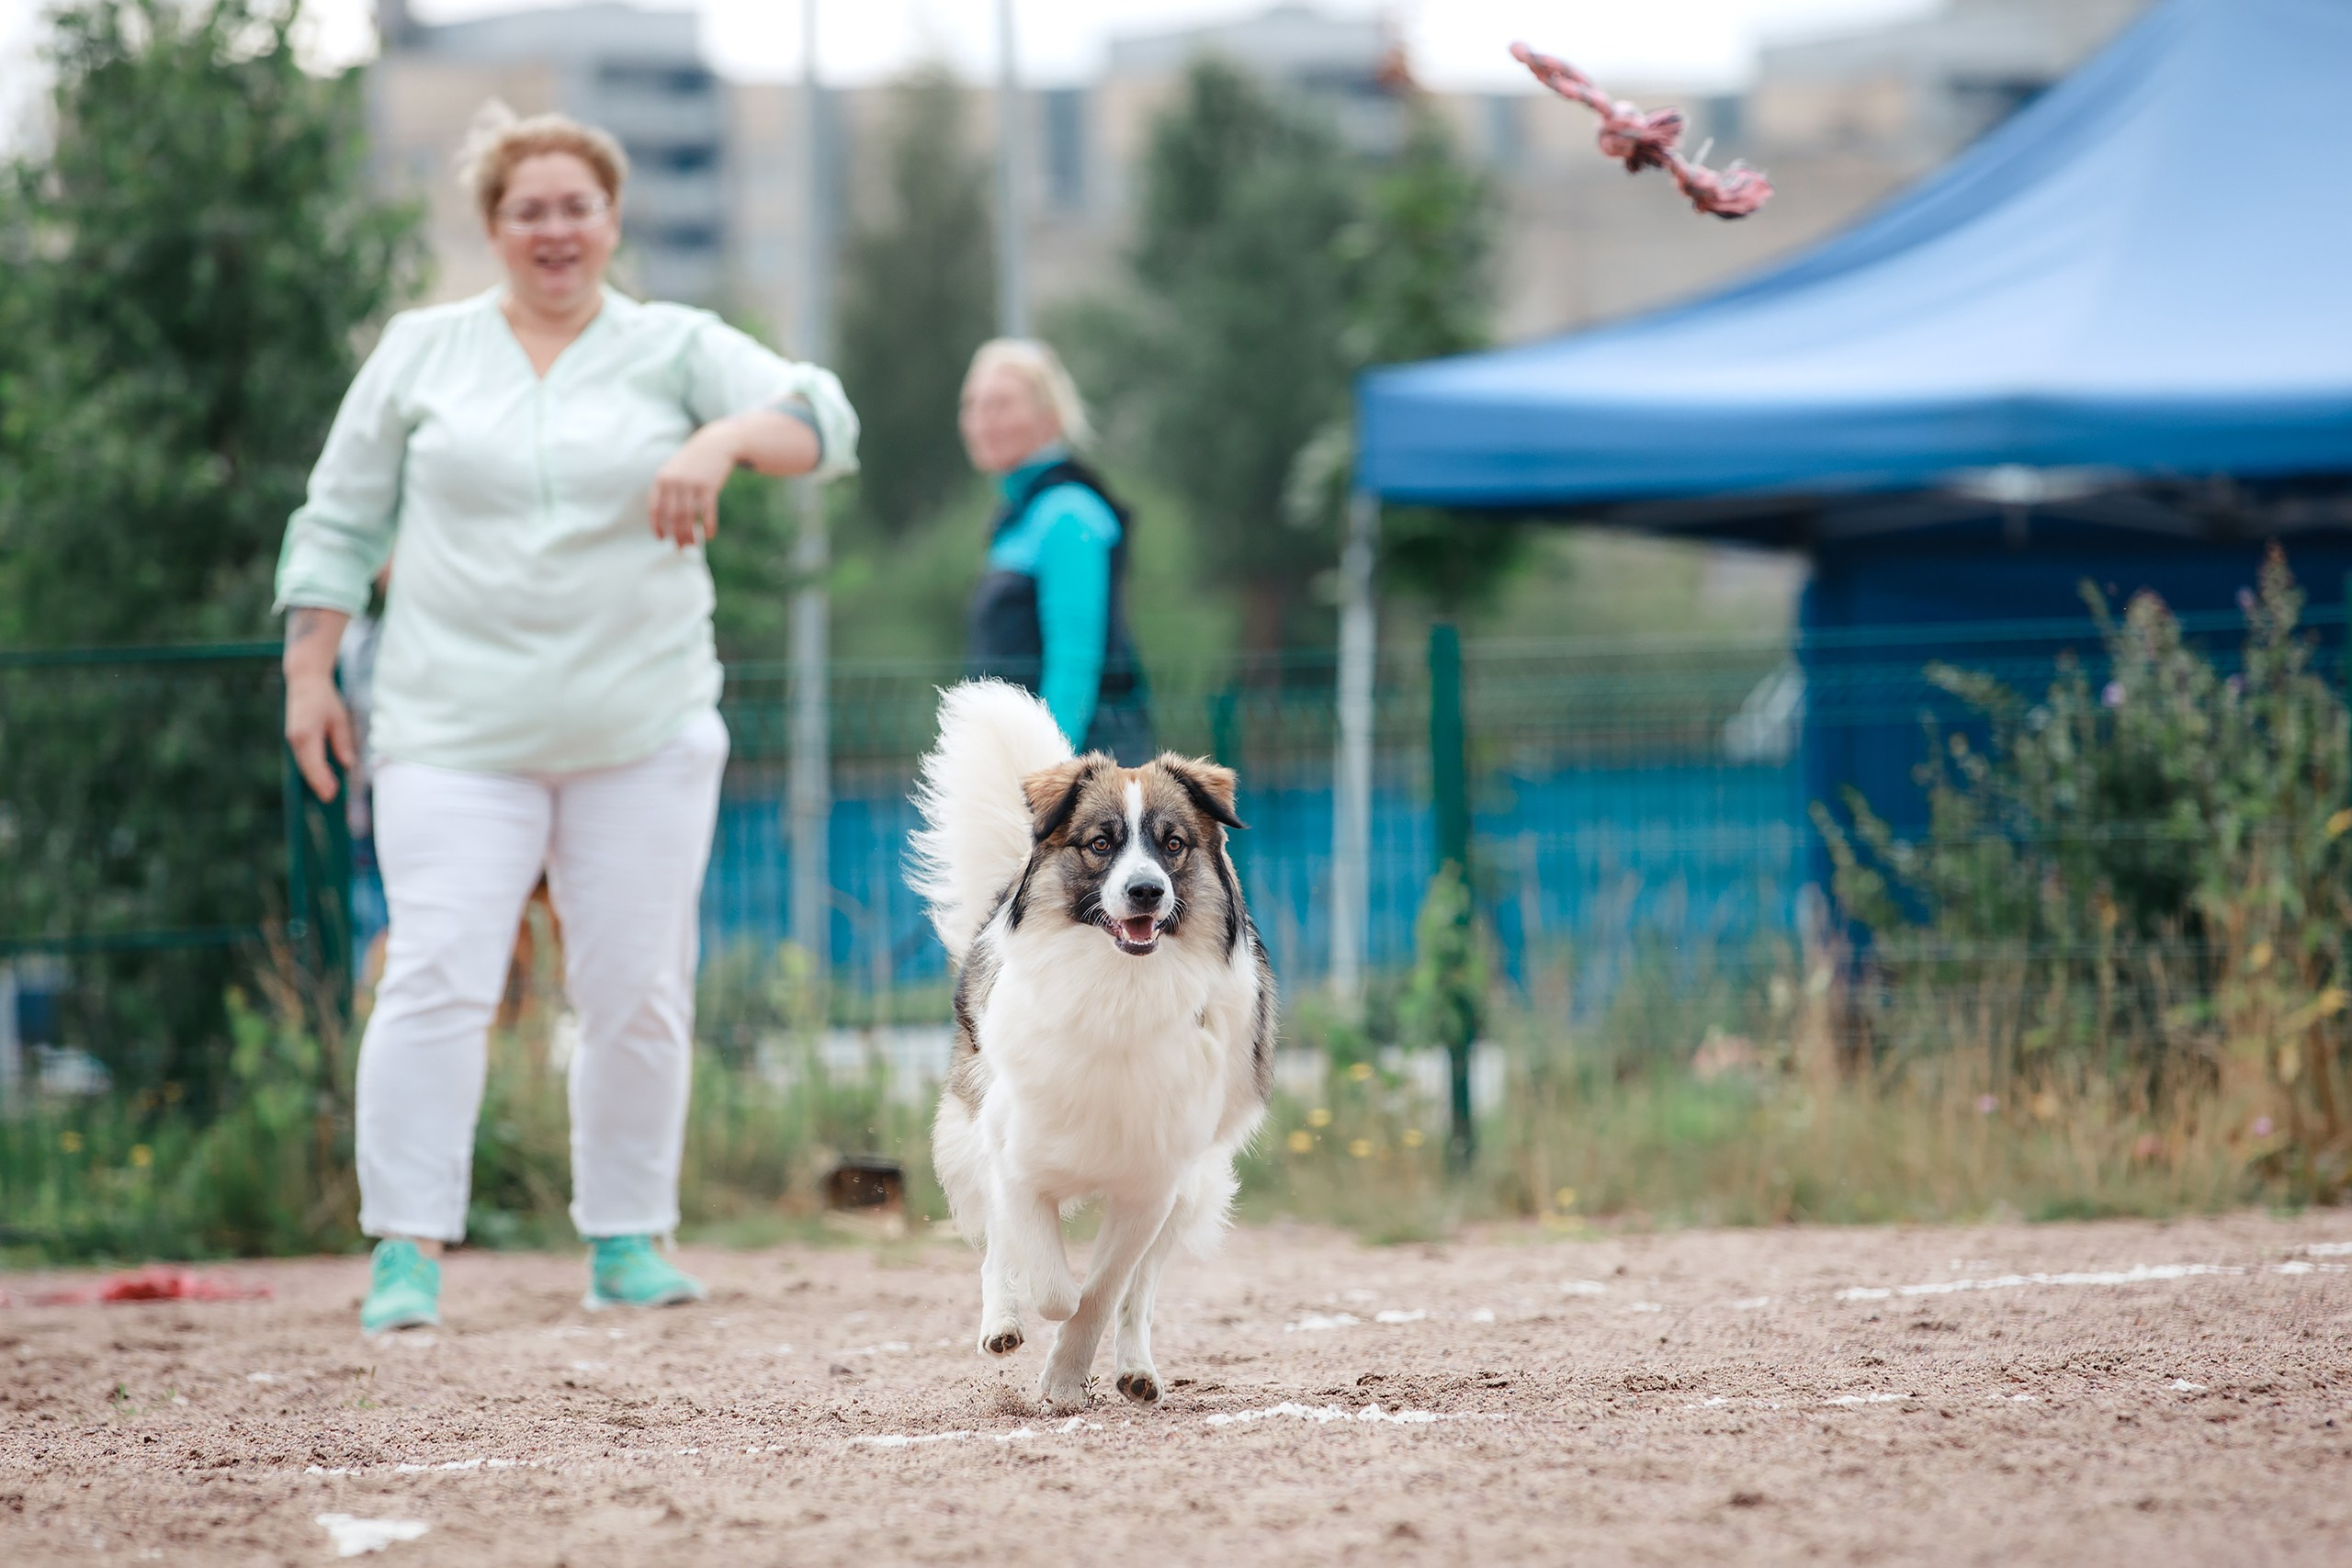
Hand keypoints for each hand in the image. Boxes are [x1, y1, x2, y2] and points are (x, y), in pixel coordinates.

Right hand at [286, 670, 356, 802]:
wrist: (304, 681)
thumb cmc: (325, 699)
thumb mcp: (340, 719)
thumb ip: (343, 743)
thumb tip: (348, 765)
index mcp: (307, 734)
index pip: (315, 764)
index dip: (323, 781)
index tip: (331, 794)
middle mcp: (295, 739)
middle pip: (307, 768)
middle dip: (318, 784)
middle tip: (331, 799)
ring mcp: (292, 738)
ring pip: (303, 764)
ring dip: (314, 778)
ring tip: (328, 792)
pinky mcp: (293, 738)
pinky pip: (303, 757)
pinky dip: (311, 768)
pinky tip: (322, 776)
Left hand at [649, 424, 740, 548]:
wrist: (715, 444)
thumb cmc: (693, 461)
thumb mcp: (674, 471)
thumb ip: (666, 489)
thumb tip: (664, 518)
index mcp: (661, 479)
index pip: (654, 508)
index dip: (657, 526)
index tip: (661, 538)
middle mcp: (674, 482)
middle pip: (672, 516)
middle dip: (676, 535)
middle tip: (680, 548)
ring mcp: (691, 484)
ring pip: (688, 517)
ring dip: (691, 534)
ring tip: (693, 545)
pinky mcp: (708, 486)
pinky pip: (707, 512)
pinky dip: (709, 526)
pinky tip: (710, 535)